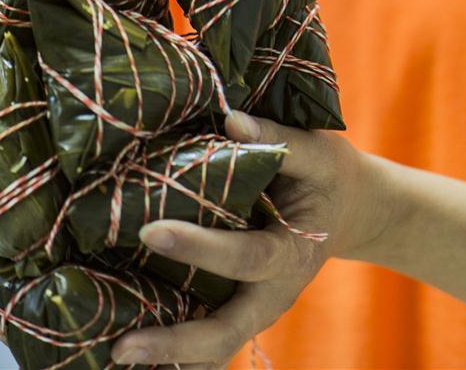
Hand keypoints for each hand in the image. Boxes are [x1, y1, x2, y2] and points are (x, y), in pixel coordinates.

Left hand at [111, 111, 383, 367]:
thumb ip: (278, 138)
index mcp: (292, 253)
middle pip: (226, 332)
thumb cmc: (329, 177)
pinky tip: (125, 342)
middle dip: (175, 344)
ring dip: (167, 358)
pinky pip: (207, 339)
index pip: (246, 257)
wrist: (351, 211)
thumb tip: (230, 120)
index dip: (200, 248)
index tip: (152, 232)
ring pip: (213, 348)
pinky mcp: (239, 306)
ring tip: (113, 356)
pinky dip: (172, 351)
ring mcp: (257, 307)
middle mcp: (274, 292)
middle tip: (120, 348)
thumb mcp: (318, 153)